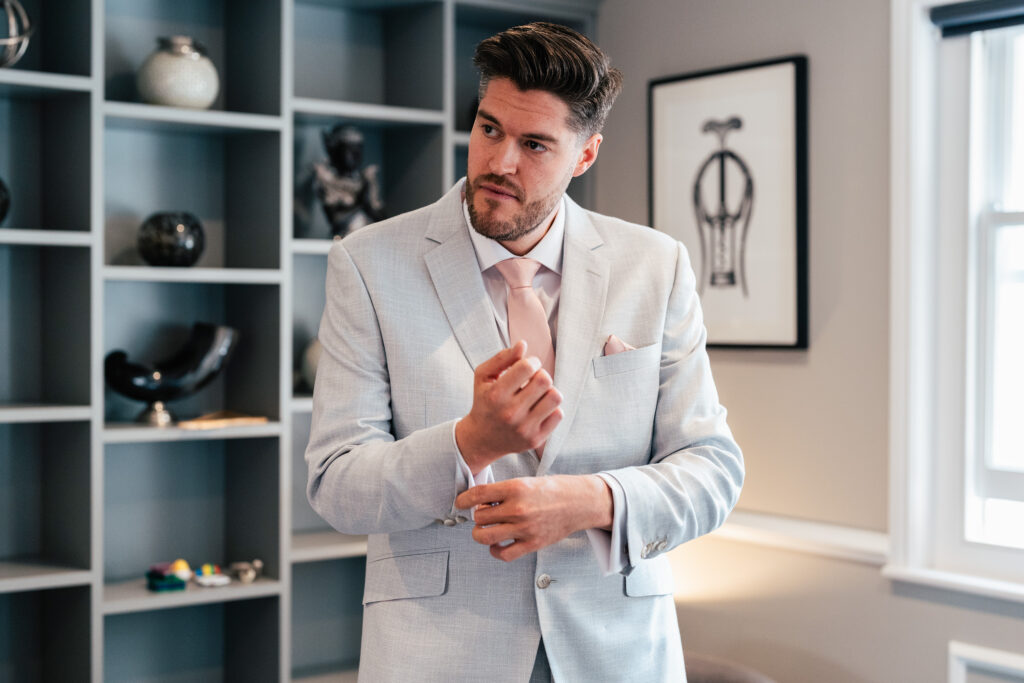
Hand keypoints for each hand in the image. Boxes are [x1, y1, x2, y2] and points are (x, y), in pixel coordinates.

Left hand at [454, 475, 612, 561]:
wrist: (579, 502)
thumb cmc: (553, 490)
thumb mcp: (526, 481)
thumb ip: (504, 492)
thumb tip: (480, 502)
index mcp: (516, 488)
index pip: (478, 494)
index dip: (463, 499)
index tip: (460, 502)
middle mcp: (518, 509)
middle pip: (480, 517)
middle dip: (478, 515)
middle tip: (485, 512)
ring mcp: (525, 528)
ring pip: (486, 536)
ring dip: (481, 533)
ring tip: (487, 528)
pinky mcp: (532, 543)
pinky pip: (503, 554)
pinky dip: (495, 550)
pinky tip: (497, 544)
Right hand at [455, 341, 562, 473]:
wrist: (481, 439)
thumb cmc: (484, 401)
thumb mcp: (483, 376)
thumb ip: (502, 358)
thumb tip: (523, 344)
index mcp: (496, 394)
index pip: (527, 366)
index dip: (532, 361)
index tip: (528, 367)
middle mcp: (510, 413)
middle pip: (544, 380)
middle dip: (541, 375)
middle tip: (532, 380)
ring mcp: (524, 428)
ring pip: (555, 397)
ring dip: (549, 391)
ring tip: (538, 394)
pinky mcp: (535, 439)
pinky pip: (558, 414)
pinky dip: (552, 408)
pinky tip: (539, 409)